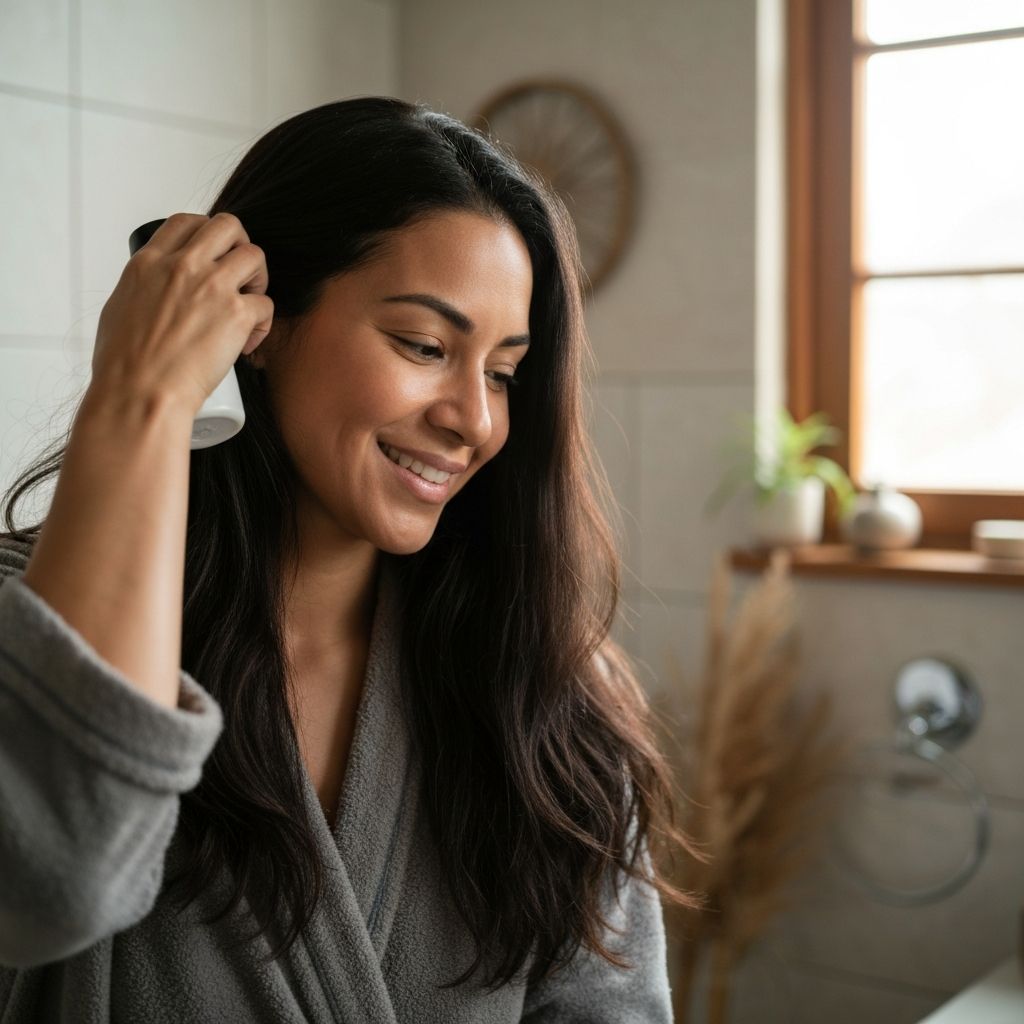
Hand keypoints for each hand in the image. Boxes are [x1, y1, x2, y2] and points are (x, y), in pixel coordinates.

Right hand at [90, 212, 273, 416]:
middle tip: (239, 276)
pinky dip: (262, 324)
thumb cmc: (124, 366)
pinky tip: (247, 344)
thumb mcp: (119, 309)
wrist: (140, 393)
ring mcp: (212, 286)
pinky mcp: (237, 314)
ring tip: (249, 308)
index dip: (207, 234)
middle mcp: (182, 266)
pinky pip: (267, 304)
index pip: (186, 222)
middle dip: (239, 246)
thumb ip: (142, 290)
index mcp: (150, 263)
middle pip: (228, 225)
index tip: (213, 255)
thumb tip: (154, 293)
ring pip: (255, 255)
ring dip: (259, 279)